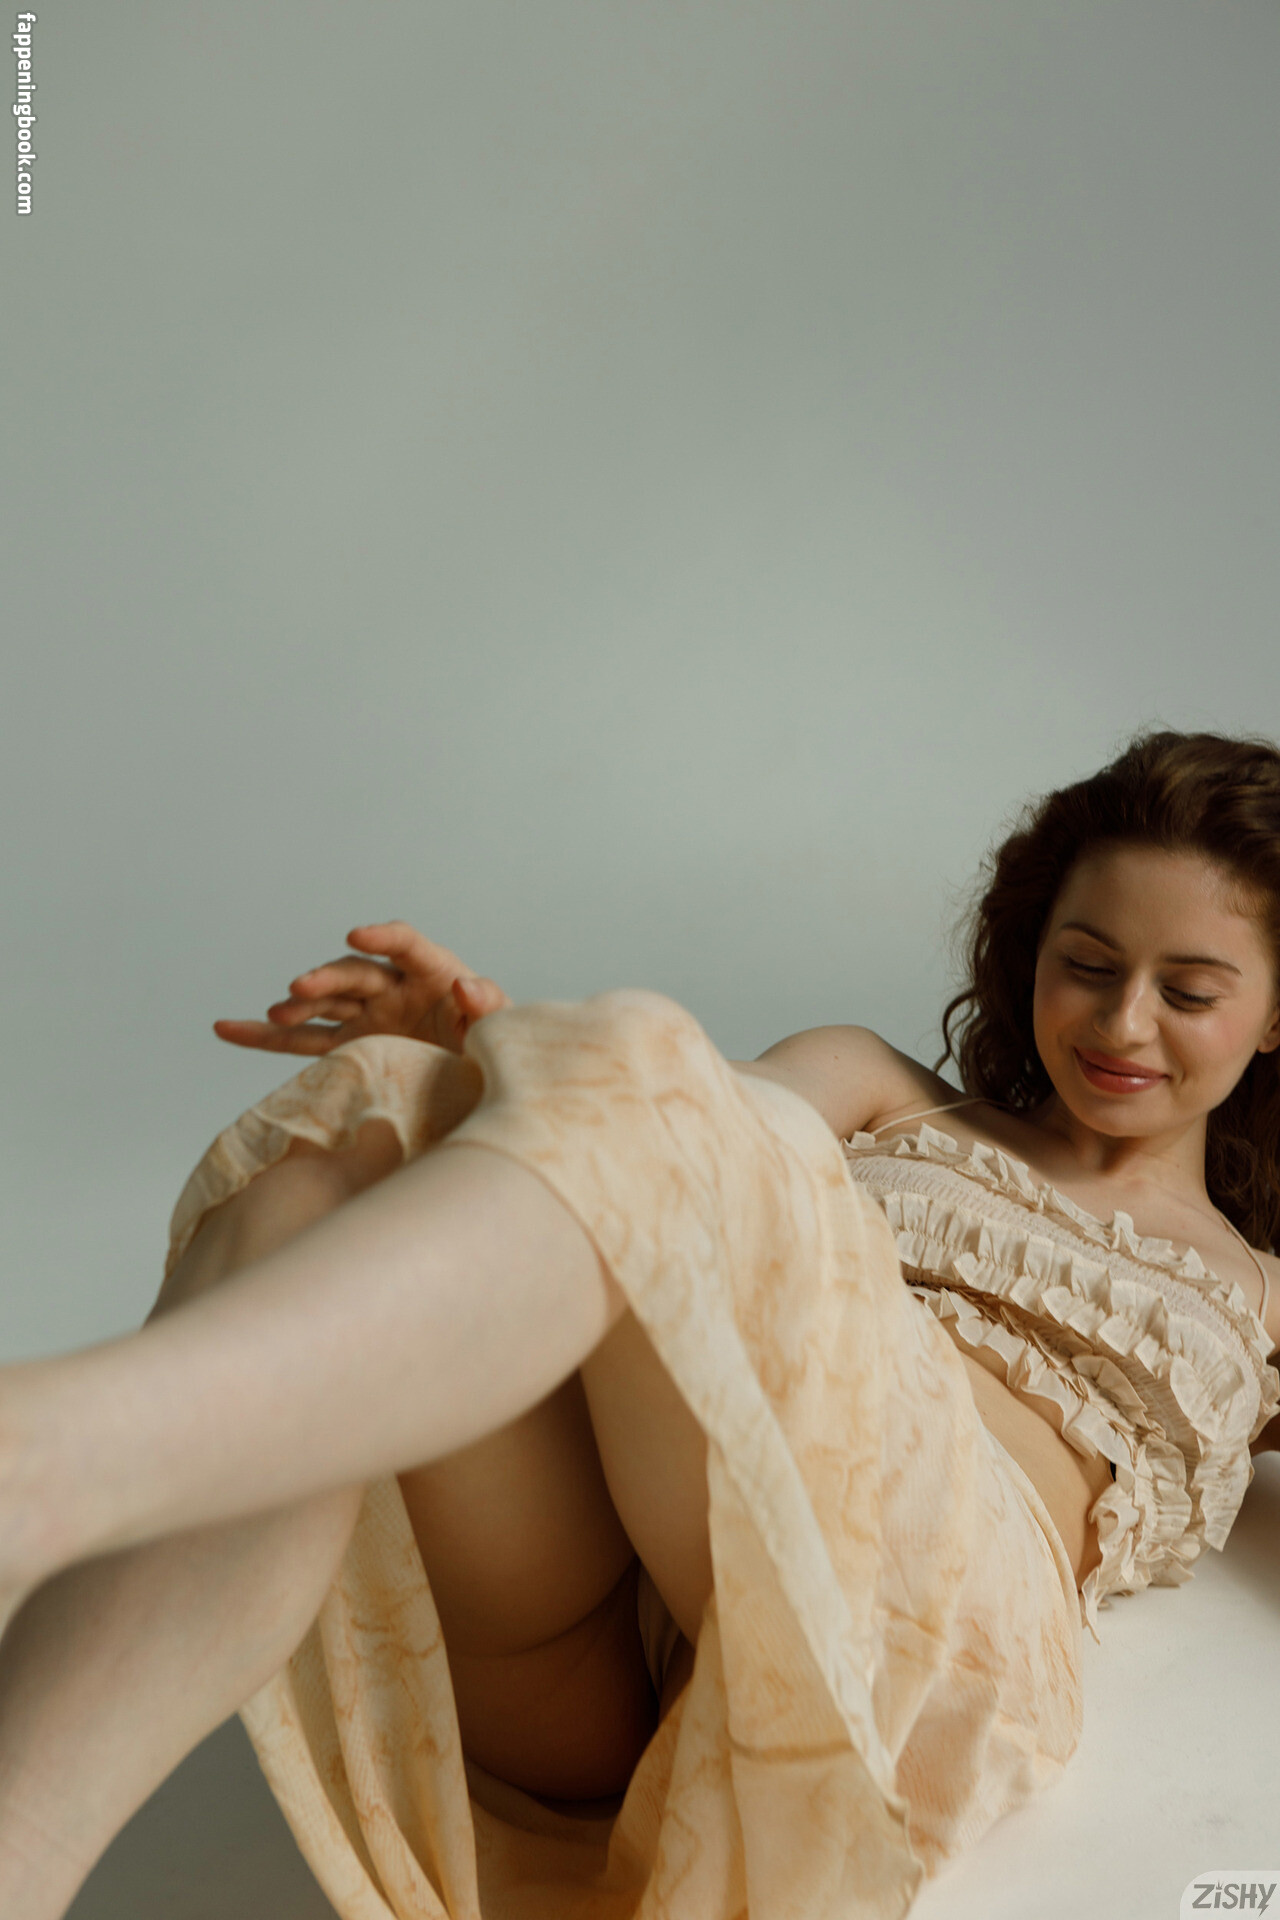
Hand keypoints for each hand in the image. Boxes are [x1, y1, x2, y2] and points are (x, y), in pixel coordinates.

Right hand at [213, 921, 511, 1057]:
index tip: (357, 937)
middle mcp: (393, 989)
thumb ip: (487, 1007)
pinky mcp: (347, 1048)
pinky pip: (301, 1043)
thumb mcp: (499, 1031)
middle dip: (328, 980)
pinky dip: (265, 1037)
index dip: (383, 936)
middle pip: (355, 975)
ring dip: (297, 1008)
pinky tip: (226, 1028)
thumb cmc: (494, 1051)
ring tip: (277, 1015)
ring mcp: (366, 1017)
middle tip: (301, 989)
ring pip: (324, 1006)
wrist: (481, 1089)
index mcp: (432, 972)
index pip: (405, 944)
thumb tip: (466, 985)